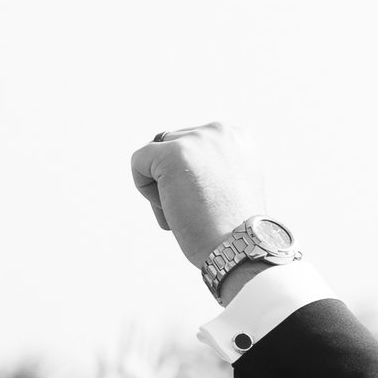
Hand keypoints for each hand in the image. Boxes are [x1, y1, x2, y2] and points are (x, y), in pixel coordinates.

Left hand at [130, 124, 267, 283]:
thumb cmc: (235, 230)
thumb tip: (173, 164)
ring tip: (187, 209)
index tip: (214, 201)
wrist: (239, 247)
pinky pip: (139, 162)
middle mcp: (220, 130)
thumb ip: (211, 166)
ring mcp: (196, 140)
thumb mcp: (230, 187)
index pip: (193, 145)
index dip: (194, 176)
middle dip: (177, 179)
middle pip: (173, 147)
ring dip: (162, 185)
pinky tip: (171, 207)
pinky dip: (145, 189)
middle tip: (199, 210)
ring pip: (155, 155)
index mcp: (239, 137)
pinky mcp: (172, 153)